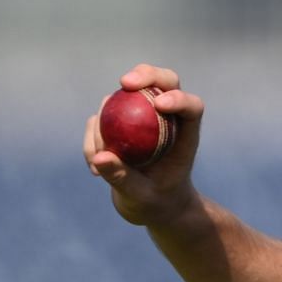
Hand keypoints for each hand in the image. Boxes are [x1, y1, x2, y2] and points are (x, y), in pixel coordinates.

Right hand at [84, 63, 204, 226]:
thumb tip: (100, 157)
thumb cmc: (156, 204)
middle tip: (125, 83)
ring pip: (123, 97)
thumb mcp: (141, 197)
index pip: (191, 107)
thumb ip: (123, 179)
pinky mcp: (118, 123)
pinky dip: (91, 141)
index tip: (160, 104)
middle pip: (162, 82)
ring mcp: (140, 117)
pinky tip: (96, 172)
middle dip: (145, 74)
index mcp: (185, 135)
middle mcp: (165, 119)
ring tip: (102, 166)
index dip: (179, 98)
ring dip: (105, 123)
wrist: (148, 206)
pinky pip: (99, 120)